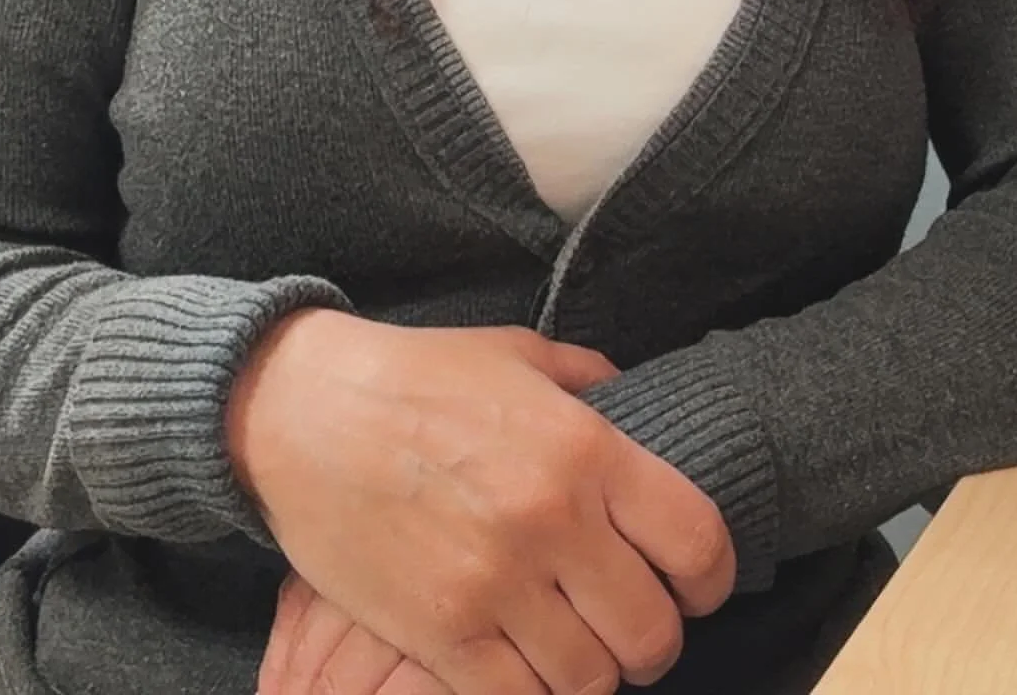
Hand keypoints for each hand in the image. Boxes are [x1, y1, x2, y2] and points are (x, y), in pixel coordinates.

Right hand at [228, 316, 734, 694]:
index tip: (697, 585)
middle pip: (653, 630)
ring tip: (578, 649)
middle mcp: (552, 522)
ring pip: (592, 679)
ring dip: (594, 671)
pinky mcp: (441, 632)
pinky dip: (532, 693)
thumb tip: (632, 403)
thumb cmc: (417, 376)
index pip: (697, 542)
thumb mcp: (517, 355)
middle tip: (632, 626)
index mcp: (584, 449)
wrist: (305, 412)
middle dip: (654, 639)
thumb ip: (588, 381)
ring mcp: (495, 584)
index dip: (711, 578)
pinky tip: (524, 665)